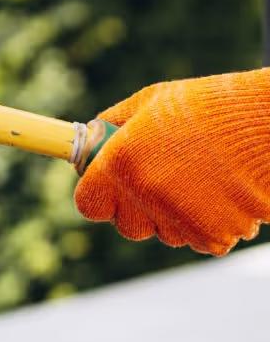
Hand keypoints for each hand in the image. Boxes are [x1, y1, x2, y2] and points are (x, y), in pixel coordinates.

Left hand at [75, 69, 269, 255]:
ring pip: (166, 234)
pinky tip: (222, 193)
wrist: (266, 127)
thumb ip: (115, 123)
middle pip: (127, 226)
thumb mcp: (151, 101)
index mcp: (121, 162)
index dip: (100, 196)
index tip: (112, 186)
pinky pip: (200, 239)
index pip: (89, 204)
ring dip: (176, 215)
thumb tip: (93, 135)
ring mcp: (178, 220)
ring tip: (201, 179)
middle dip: (139, 209)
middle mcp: (144, 195)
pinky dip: (209, 223)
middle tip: (162, 182)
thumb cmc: (208, 107)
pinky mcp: (212, 237)